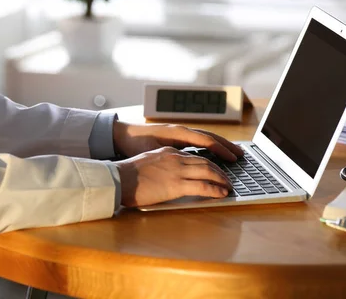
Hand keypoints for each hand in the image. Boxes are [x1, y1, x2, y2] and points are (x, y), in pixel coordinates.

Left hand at [113, 121, 242, 160]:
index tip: (233, 158)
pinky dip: (211, 145)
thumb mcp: (152, 151)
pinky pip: (199, 140)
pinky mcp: (177, 136)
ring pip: (206, 137)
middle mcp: (182, 130)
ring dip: (221, 144)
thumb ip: (170, 155)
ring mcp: (180, 132)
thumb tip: (187, 161)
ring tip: (234, 152)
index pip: (206, 140)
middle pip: (211, 136)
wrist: (122, 134)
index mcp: (178, 132)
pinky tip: (216, 152)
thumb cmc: (135, 144)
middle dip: (227, 145)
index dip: (221, 149)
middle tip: (241, 154)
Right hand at [115, 146, 232, 206]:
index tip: (215, 169)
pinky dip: (215, 190)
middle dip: (219, 170)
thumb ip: (161, 165)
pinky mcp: (176, 185)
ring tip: (228, 187)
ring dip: (221, 180)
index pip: (194, 156)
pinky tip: (222, 194)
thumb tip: (168, 175)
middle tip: (227, 178)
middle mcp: (175, 158)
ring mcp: (177, 171)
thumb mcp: (147, 162)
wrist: (118, 179)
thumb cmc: (127, 175)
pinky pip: (203, 186)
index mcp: (168, 152)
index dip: (208, 163)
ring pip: (208, 171)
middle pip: (205, 162)